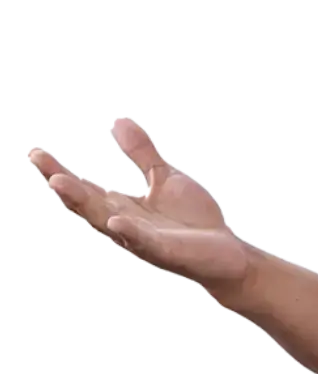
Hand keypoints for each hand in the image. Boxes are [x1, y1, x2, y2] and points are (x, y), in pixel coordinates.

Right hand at [27, 118, 253, 296]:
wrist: (225, 252)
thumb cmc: (192, 220)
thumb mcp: (165, 178)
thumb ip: (142, 154)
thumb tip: (117, 121)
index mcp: (121, 207)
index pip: (85, 187)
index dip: (59, 171)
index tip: (35, 152)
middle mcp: (124, 223)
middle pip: (86, 202)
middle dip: (62, 182)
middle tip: (38, 159)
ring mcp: (141, 238)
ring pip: (106, 220)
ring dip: (83, 202)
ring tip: (59, 183)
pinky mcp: (165, 250)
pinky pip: (144, 240)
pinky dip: (130, 230)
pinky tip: (118, 219)